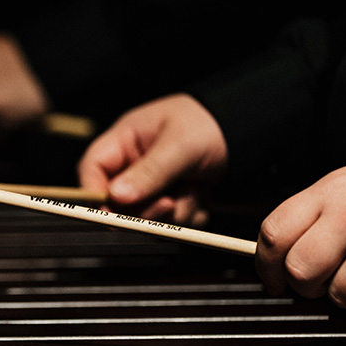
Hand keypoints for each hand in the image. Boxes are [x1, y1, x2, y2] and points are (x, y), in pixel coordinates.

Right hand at [77, 94, 227, 224]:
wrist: (253, 135)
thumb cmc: (212, 125)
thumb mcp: (179, 146)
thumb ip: (148, 172)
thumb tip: (116, 197)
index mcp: (124, 141)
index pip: (92, 169)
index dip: (94, 193)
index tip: (111, 212)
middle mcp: (134, 164)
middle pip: (117, 201)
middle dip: (145, 208)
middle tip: (169, 203)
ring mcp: (154, 184)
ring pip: (146, 215)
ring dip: (174, 210)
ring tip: (195, 188)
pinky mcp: (173, 199)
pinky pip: (171, 221)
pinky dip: (189, 213)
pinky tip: (203, 193)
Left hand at [257, 163, 345, 309]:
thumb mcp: (341, 189)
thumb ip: (309, 218)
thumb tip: (275, 259)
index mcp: (328, 192)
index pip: (274, 235)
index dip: (265, 266)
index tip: (271, 281)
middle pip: (299, 270)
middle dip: (303, 285)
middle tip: (316, 281)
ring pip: (337, 293)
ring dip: (342, 294)